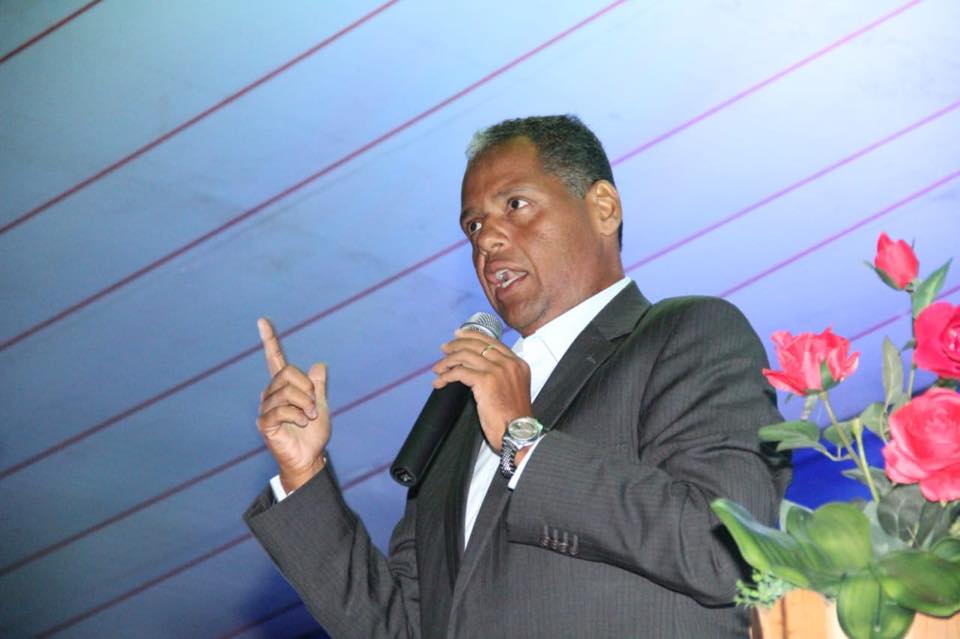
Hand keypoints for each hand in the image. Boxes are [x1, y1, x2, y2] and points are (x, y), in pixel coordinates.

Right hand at [256, 318, 328, 492]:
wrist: (310, 457)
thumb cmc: (313, 433)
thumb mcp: (321, 404)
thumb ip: (318, 386)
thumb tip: (319, 365)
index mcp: (284, 386)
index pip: (275, 359)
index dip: (269, 340)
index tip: (262, 321)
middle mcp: (271, 393)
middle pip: (287, 373)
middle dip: (306, 388)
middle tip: (313, 407)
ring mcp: (266, 408)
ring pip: (286, 391)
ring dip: (304, 404)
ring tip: (308, 417)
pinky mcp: (264, 423)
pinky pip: (280, 410)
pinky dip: (296, 415)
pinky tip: (300, 423)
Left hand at [432, 329, 531, 450]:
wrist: (518, 432)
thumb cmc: (514, 418)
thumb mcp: (514, 388)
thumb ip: (502, 374)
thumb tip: (478, 367)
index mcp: (517, 363)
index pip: (492, 341)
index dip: (472, 335)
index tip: (458, 336)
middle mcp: (509, 363)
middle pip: (477, 344)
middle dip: (457, 344)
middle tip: (444, 349)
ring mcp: (498, 371)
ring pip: (466, 356)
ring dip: (448, 361)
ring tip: (438, 368)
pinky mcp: (486, 381)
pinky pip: (459, 372)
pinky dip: (446, 376)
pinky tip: (440, 382)